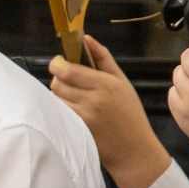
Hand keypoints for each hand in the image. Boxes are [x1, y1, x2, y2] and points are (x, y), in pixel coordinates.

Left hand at [50, 38, 175, 187]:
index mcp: (106, 84)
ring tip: (73, 96)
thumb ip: (103, 57)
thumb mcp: (122, 82)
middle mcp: (93, 100)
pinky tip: (73, 108)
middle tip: (68, 80)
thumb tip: (85, 38)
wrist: (133, 150)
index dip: (57, 64)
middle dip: (58, 78)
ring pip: (55, 97)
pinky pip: (59, 111)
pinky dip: (61, 107)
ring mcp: (83, 116)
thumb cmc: (129, 113)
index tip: (61, 62)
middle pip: (57, 82)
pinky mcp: (77, 129)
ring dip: (59, 93)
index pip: (67, 69)